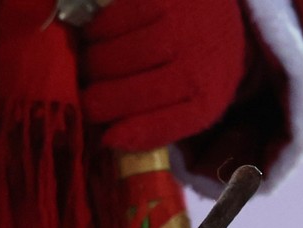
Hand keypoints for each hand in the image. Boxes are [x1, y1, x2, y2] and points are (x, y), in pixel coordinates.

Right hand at [75, 0, 246, 151]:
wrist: (218, 10)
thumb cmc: (196, 61)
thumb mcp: (191, 98)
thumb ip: (157, 121)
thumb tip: (109, 138)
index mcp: (206, 98)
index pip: (162, 127)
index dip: (129, 134)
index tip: (106, 137)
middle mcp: (198, 64)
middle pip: (128, 94)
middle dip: (96, 101)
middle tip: (84, 100)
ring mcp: (180, 28)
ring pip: (114, 58)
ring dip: (91, 66)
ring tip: (88, 67)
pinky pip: (112, 23)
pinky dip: (96, 34)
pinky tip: (95, 38)